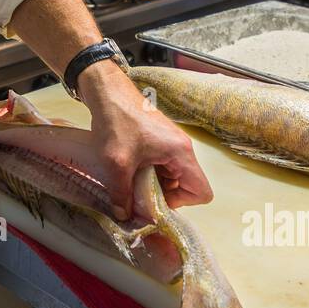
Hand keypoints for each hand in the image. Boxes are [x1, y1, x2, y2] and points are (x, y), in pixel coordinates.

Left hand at [78, 61, 213, 218]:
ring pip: (172, 178)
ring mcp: (171, 144)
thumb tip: (123, 216)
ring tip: (129, 180)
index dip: (180, 203)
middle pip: (186, 187)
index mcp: (181, 152)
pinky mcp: (159, 141)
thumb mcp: (116, 162)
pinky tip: (127, 169)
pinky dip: (147, 173)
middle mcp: (182, 148)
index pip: (202, 192)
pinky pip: (162, 167)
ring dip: (153, 185)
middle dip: (163, 196)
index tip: (154, 200)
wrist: (107, 91)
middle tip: (136, 194)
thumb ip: (122, 193)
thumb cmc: (117, 120)